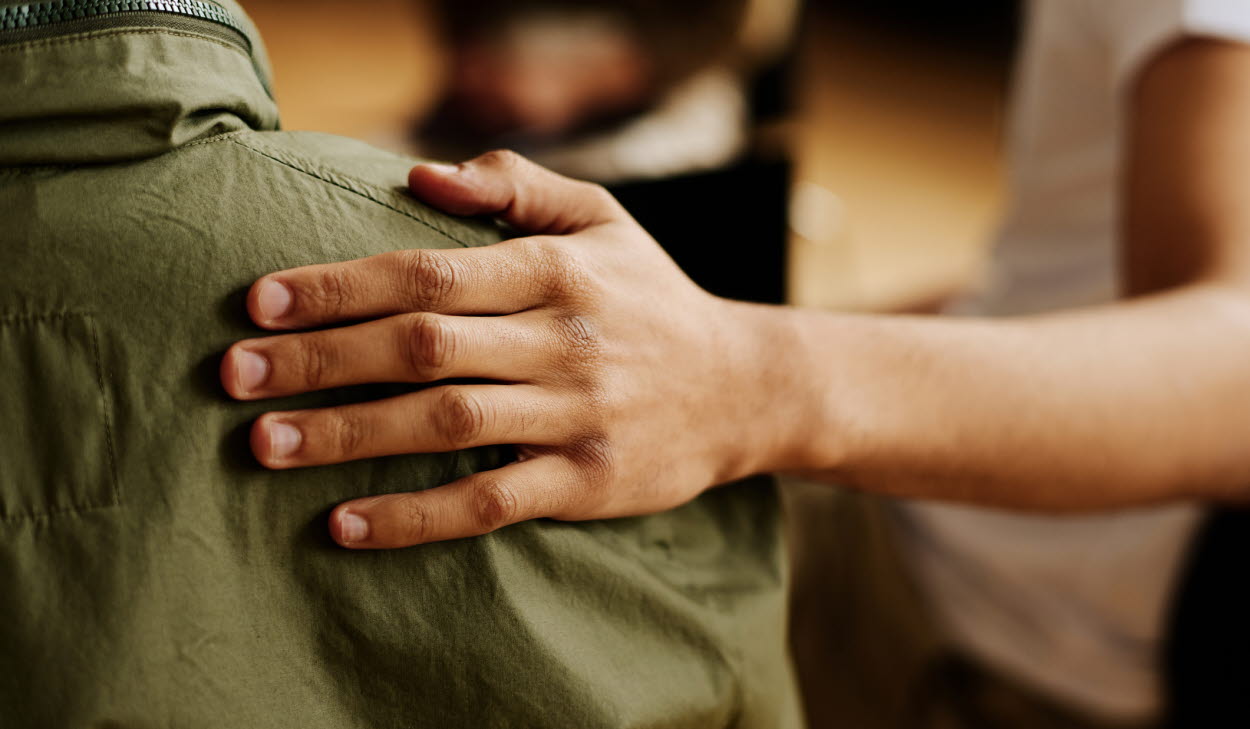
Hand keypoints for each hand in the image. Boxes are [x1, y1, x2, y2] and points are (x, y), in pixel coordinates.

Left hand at [221, 151, 801, 547]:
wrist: (743, 387)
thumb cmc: (652, 297)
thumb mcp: (603, 218)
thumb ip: (516, 184)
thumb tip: (420, 177)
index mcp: (558, 270)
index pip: (429, 273)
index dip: (340, 287)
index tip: (260, 303)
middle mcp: (565, 340)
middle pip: (423, 347)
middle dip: (321, 359)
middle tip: (234, 373)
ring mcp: (577, 416)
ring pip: (447, 425)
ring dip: (349, 435)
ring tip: (264, 444)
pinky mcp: (586, 482)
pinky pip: (490, 503)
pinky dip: (416, 517)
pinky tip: (346, 523)